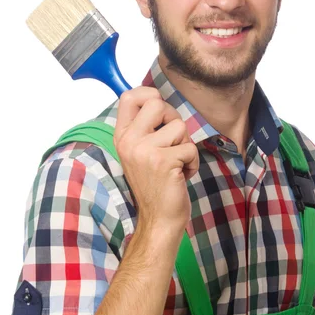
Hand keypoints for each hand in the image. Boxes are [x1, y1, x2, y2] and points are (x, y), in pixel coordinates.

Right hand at [113, 87, 198, 233]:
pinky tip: (181, 175)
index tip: (159, 108)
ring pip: (180, 126)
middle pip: (158, 103)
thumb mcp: (140, 152)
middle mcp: (129, 141)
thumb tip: (158, 100)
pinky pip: (190, 148)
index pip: (129, 97)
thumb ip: (145, 128)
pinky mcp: (163, 161)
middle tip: (173, 141)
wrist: (158, 220)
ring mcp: (144, 150)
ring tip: (176, 163)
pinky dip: (193, 162)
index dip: (148, 94)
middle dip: (173, 119)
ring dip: (185, 145)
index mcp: (122, 136)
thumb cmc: (155, 184)